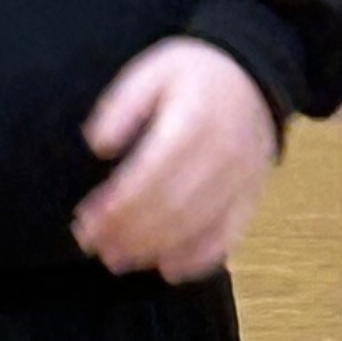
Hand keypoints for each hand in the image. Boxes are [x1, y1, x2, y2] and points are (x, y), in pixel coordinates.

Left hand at [75, 38, 280, 279]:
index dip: (116, 206)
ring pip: (196, 226)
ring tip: (117, 260)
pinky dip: (199, 259)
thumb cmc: (196, 74)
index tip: (85, 222)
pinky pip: (229, 236)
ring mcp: (242, 180)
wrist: (256, 75)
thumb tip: (98, 145)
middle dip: (128, 232)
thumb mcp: (153, 71)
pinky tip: (167, 269)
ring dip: (153, 249)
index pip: (150, 176)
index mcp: (194, 121)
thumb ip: (122, 105)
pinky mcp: (252, 196)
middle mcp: (223, 155)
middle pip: (171, 207)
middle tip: (92, 245)